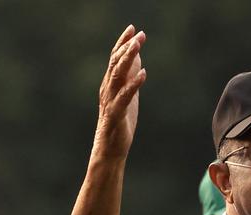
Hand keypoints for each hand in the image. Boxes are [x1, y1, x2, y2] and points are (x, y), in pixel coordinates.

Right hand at [94, 25, 146, 160]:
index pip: (114, 58)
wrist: (111, 149)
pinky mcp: (115, 115)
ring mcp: (110, 101)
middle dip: (127, 47)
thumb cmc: (120, 122)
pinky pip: (124, 97)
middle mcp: (107, 89)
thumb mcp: (128, 95)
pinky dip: (133, 84)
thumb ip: (130, 77)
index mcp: (110, 84)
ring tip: (138, 47)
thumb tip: (137, 58)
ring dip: (128, 59)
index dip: (122, 43)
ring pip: (117, 75)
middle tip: (139, 34)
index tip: (132, 28)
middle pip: (115, 63)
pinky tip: (143, 74)